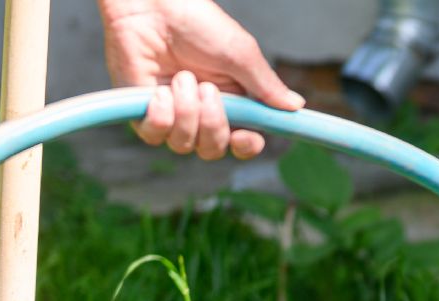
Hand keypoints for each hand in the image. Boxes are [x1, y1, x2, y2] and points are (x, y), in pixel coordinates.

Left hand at [97, 0, 304, 159]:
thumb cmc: (196, 22)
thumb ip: (266, 86)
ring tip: (181, 77)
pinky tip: (159, 90)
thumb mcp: (240, 53)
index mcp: (230, 100)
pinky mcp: (142, 111)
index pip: (242, 141)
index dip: (245, 146)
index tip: (246, 137)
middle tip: (207, 89)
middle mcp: (201, 111)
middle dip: (213, 124)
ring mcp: (171, 113)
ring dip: (186, 112)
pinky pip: (155, 136)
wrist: (151, 5)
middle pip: (214, 149)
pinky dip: (161, 115)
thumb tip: (296, 107)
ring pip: (184, 145)